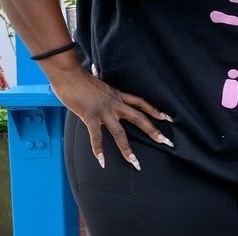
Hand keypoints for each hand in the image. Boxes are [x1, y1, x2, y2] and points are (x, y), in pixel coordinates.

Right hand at [49, 66, 173, 170]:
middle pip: (139, 118)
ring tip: (135, 162)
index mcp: (118, 95)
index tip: (168, 118)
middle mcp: (115, 104)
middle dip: (153, 131)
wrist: (70, 74)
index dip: (155, 110)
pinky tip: (101, 161)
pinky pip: (96, 136)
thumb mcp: (98, 83)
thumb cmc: (80, 78)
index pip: (141, 103)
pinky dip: (98, 149)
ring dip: (127, 149)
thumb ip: (101, 85)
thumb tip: (96, 74)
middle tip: (166, 142)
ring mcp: (104, 111)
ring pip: (120, 132)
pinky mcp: (90, 116)